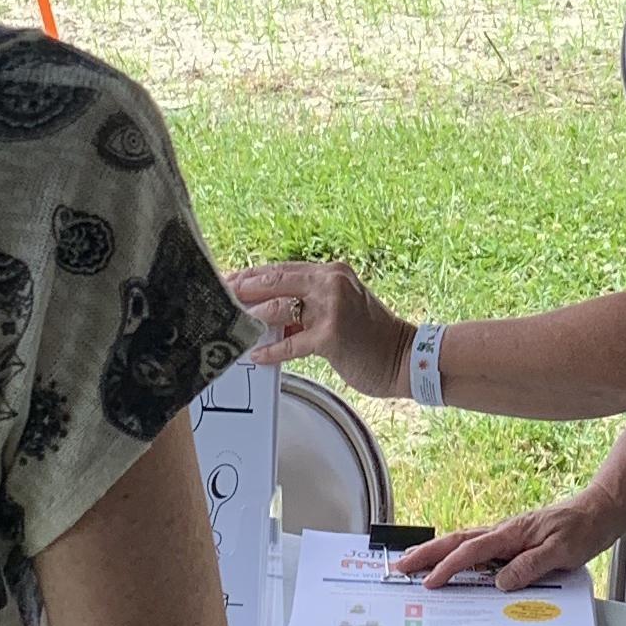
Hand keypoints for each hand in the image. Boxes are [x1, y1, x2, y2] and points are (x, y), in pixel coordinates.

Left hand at [228, 256, 414, 399]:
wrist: (407, 357)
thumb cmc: (371, 337)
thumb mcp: (340, 309)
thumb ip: (308, 307)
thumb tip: (268, 315)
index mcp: (331, 273)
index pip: (282, 269)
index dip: (251, 275)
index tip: (228, 280)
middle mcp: (331, 283)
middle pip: (274, 281)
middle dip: (242, 290)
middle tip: (217, 298)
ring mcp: (331, 307)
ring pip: (278, 308)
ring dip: (251, 319)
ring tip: (231, 326)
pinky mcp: (331, 335)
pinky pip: (290, 343)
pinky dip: (271, 351)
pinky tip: (257, 356)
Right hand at [402, 493, 613, 589]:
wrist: (601, 510)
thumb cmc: (584, 529)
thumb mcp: (562, 551)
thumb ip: (530, 566)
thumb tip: (500, 583)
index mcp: (511, 533)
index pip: (471, 551)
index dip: (448, 567)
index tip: (429, 583)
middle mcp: (504, 532)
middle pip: (456, 542)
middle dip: (426, 554)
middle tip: (399, 567)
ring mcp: (507, 535)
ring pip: (464, 543)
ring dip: (437, 552)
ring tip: (413, 563)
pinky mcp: (514, 541)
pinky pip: (479, 549)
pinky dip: (458, 554)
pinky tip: (452, 563)